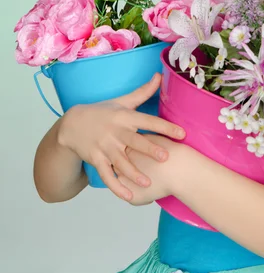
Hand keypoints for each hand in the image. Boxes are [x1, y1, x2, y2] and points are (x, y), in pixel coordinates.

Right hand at [58, 73, 185, 201]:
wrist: (72, 124)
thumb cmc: (102, 112)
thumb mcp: (122, 101)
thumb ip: (143, 91)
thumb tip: (160, 75)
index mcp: (125, 117)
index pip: (147, 121)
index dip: (165, 127)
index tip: (182, 133)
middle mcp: (116, 132)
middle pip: (134, 141)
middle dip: (149, 149)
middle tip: (165, 157)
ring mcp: (104, 147)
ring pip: (121, 162)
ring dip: (134, 173)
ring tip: (147, 183)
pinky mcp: (96, 159)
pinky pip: (107, 175)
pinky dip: (116, 187)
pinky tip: (129, 197)